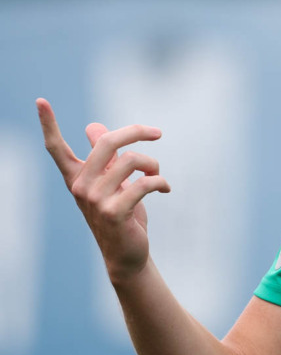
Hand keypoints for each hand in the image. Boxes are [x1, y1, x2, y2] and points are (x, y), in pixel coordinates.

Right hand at [36, 98, 170, 283]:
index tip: (40, 100)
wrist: (127, 254)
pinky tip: (166, 189)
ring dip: (153, 164)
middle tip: (157, 133)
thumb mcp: (112, 182)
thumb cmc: (121, 213)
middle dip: (137, 132)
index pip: (56, 148)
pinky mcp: (115, 212)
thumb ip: (105, 156)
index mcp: (77, 177)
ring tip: (157, 174)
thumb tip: (93, 127)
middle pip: (108, 142)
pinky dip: (161, 182)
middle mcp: (81, 187)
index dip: (49, 124)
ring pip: (132, 161)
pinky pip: (145, 182)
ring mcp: (96, 200)